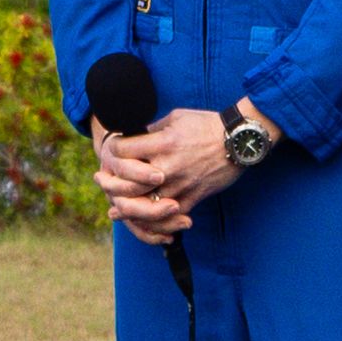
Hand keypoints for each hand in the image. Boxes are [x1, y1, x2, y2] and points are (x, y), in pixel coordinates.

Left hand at [95, 107, 237, 238]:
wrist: (238, 141)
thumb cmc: (206, 125)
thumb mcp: (175, 118)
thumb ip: (152, 129)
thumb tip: (134, 135)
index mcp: (162, 143)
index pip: (123, 151)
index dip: (113, 150)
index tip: (112, 151)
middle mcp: (167, 167)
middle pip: (128, 185)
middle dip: (111, 185)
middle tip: (103, 182)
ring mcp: (180, 185)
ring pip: (146, 207)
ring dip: (128, 209)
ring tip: (117, 209)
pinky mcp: (193, 197)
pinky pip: (170, 217)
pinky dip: (155, 222)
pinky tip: (144, 221)